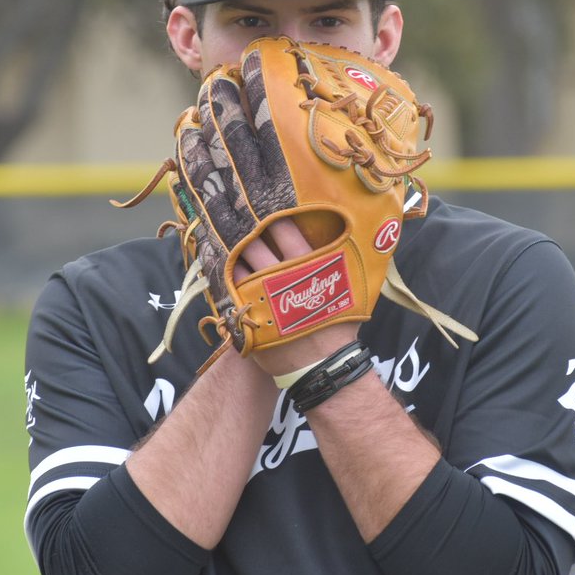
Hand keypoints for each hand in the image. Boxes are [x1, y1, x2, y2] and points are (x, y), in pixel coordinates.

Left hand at [236, 217, 359, 377]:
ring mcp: (261, 295)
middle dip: (244, 229)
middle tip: (234, 216)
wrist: (322, 367)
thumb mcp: (349, 292)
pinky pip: (229, 289)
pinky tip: (220, 270)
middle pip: (256, 242)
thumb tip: (354, 241)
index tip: (262, 206)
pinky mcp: (248, 315)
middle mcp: (282, 275)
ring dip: (231, 252)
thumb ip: (341, 265)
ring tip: (222, 240)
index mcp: (309, 265)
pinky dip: (224, 278)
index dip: (272, 216)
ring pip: (238, 263)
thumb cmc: (338, 329)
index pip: (285, 229)